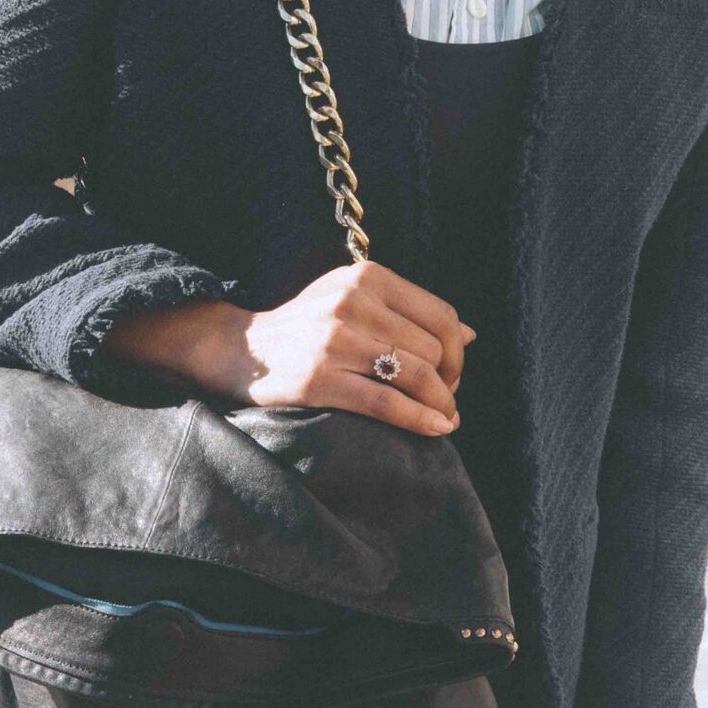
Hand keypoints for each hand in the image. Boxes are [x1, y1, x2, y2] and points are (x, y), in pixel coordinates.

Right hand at [100, 259, 475, 437]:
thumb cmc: (304, 327)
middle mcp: (352, 301)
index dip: (457, 351)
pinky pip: (386, 403)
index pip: (441, 315)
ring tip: (445, 420)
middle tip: (444, 401)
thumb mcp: (352, 301)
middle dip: (449, 381)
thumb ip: (407, 313)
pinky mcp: (318, 379)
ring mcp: (334, 340)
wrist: (238, 349)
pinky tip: (434, 430)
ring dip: (441, 405)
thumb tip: (469, 335)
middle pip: (433, 348)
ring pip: (416, 376)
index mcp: (366, 277)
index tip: (451, 374)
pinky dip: (418, 420)